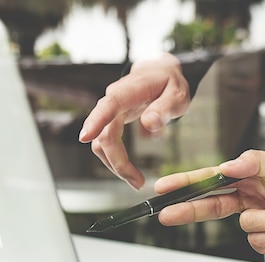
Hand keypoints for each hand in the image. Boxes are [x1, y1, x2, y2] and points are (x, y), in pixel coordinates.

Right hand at [78, 52, 190, 189]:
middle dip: (118, 161)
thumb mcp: (177, 94)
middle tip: (138, 182)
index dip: (96, 120)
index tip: (85, 137)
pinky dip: (116, 159)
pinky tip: (132, 171)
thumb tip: (149, 123)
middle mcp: (115, 100)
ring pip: (102, 142)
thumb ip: (165, 108)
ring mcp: (111, 111)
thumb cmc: (169, 84)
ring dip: (116, 164)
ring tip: (137, 181)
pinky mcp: (111, 121)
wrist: (161, 74)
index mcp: (130, 90)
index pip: (110, 104)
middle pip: (105, 133)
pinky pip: (107, 143)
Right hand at [153, 150, 264, 259]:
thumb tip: (228, 165)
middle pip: (211, 205)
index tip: (165, 187)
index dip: (188, 183)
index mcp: (252, 177)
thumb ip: (259, 162)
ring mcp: (259, 221)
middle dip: (189, 209)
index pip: (213, 179)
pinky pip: (261, 239)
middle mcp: (250, 199)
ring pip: (246, 224)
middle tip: (167, 214)